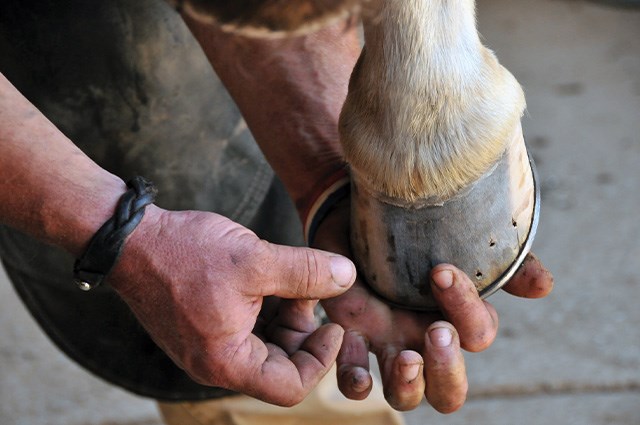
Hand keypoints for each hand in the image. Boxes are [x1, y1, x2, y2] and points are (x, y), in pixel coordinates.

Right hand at [108, 205, 355, 405]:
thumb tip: (348, 277)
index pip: (291, 387)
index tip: (333, 324)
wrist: (129, 238)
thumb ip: (307, 272)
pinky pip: (246, 327)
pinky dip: (266, 304)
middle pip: (281, 363)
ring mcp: (207, 346)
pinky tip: (270, 275)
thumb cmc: (184, 252)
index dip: (321, 358)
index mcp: (227, 362)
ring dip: (287, 310)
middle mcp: (215, 363)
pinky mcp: (203, 327)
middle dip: (304, 326)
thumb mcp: (256, 260)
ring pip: (266, 341)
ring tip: (290, 273)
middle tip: (312, 287)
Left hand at [313, 199, 552, 412]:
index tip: (442, 271)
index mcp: (457, 321)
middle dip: (447, 367)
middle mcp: (425, 343)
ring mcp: (388, 344)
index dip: (466, 310)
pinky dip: (354, 378)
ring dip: (408, 385)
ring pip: (405, 396)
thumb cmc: (421, 234)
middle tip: (436, 330)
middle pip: (448, 391)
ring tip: (405, 358)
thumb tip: (544, 287)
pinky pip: (352, 376)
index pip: (477, 335)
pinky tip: (353, 357)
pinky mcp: (352, 335)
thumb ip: (503, 265)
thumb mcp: (463, 241)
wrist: (366, 217)